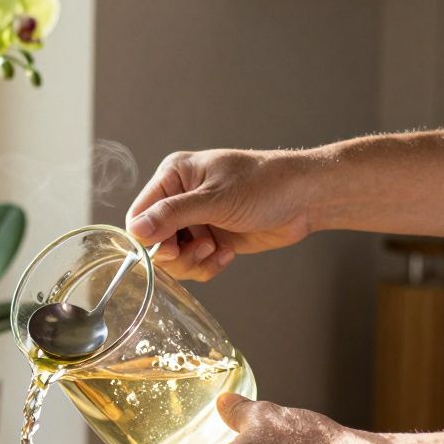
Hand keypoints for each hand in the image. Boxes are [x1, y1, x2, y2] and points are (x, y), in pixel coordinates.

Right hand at [125, 149, 316, 280]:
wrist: (307, 199)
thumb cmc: (265, 185)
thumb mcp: (215, 198)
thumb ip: (172, 215)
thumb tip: (135, 231)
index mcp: (174, 177)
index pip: (139, 214)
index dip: (148, 237)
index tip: (169, 248)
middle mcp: (180, 199)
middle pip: (153, 241)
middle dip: (175, 253)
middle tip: (200, 248)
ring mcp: (195, 221)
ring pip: (173, 257)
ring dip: (193, 262)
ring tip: (216, 250)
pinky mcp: (211, 240)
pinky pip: (194, 264)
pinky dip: (208, 266)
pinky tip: (228, 254)